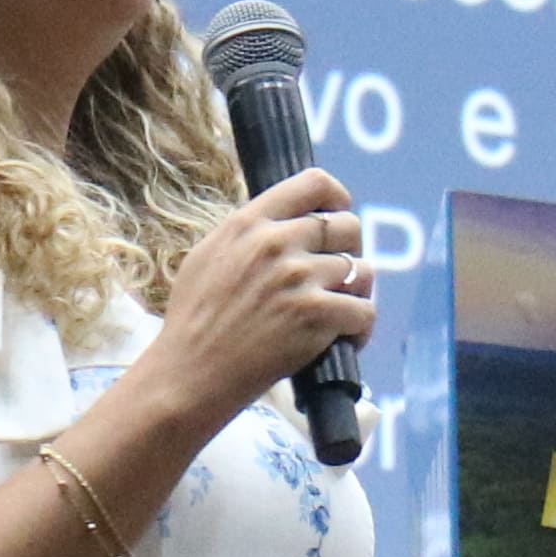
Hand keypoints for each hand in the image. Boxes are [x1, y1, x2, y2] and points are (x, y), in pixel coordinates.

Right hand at [138, 167, 377, 416]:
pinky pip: (365, 310)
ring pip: (360, 270)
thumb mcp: (207, 256)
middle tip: (336, 276)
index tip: (339, 214)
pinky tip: (345, 338)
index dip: (337, 198)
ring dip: (354, 293)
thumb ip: (246, 234)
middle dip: (350, 251)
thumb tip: (282, 223)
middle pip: (347, 226)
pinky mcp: (315, 315)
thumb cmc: (193, 321)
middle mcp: (277, 243)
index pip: (314, 183)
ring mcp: (299, 278)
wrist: (190, 373)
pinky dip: (361, 328)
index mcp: (250, 223)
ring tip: (336, 314)